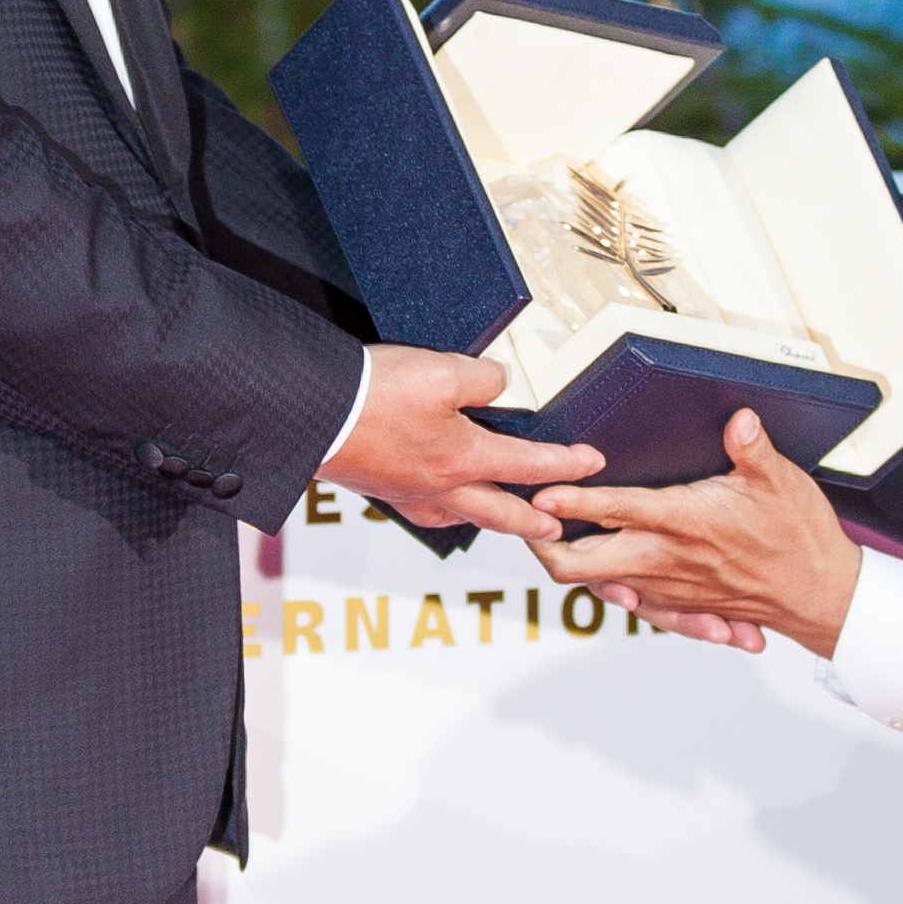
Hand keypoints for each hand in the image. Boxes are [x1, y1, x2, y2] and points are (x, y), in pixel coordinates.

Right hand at [322, 347, 599, 549]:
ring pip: (460, 516)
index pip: (530, 465)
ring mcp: (408, 493)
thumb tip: (500, 384)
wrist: (309, 415)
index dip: (566, 463)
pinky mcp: (381, 488)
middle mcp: (439, 486)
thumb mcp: (441, 370)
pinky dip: (443, 510)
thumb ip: (483, 378)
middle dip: (533, 524)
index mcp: (463, 459)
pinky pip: (424, 510)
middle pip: (500, 513)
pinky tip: (439, 502)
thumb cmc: (371, 396)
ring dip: (487, 520)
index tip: (592, 462)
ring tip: (501, 519)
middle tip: (555, 533)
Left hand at [537, 412, 859, 656]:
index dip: (570, 500)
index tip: (539, 489)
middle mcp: (666, 560)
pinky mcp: (678, 604)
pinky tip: (603, 573)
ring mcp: (667, 587)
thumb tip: (738, 420)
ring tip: (549, 535)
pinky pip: (628, 602)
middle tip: (525, 517)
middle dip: (541, 544)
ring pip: (595, 585)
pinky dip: (607, 588)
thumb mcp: (780, 482)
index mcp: (684, 523)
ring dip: (570, 563)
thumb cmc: (800, 541)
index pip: (612, 511)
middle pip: (577, 566)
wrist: (821, 598)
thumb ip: (752, 449)